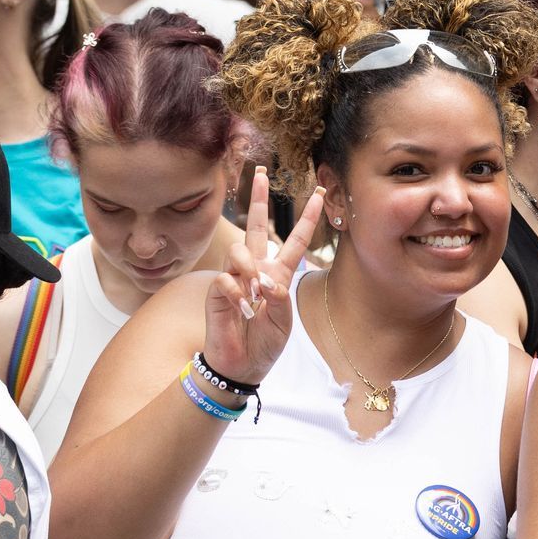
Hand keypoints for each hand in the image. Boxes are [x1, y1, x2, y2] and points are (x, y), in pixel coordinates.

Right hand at [203, 168, 324, 383]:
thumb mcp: (284, 323)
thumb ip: (280, 299)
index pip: (294, 242)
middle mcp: (256, 270)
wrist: (242, 365)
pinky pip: (227, 278)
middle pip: (257, 227)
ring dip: (249, 268)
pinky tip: (242, 309)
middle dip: (258, 199)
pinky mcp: (217, 291)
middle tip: (262, 173)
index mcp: (277, 275)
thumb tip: (265, 280)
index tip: (320, 196)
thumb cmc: (264, 343)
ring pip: (239, 249)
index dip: (307, 220)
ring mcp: (235, 278)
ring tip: (255, 294)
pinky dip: (238, 292)